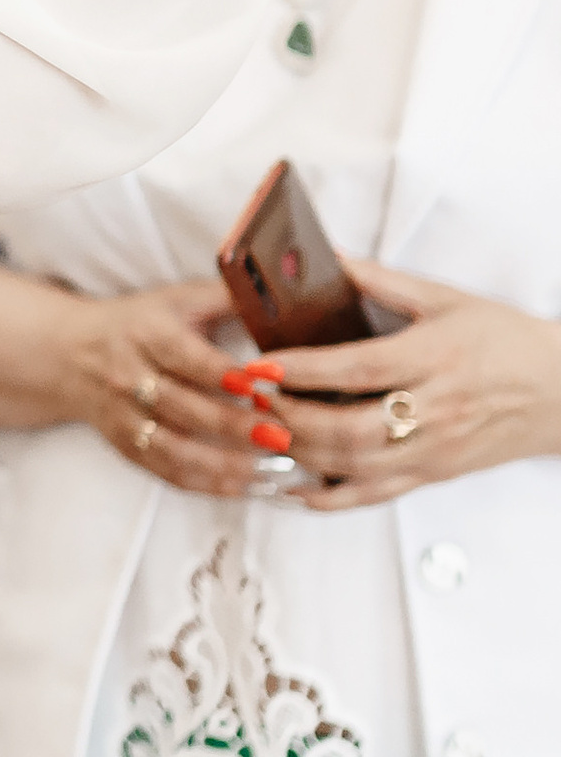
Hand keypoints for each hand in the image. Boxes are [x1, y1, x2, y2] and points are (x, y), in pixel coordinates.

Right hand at [53, 279, 269, 498]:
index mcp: (146, 332)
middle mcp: (128, 374)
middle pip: (182, 406)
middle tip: (281, 435)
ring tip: (270, 471)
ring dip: (222, 463)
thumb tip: (282, 294)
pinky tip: (243, 486)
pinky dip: (204, 484)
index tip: (265, 386)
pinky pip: (164, 470)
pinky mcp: (124, 444)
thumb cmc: (140, 323)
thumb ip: (227, 297)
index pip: (186, 356)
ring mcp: (123, 414)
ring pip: (172, 447)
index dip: (224, 373)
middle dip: (233, 424)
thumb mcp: (177, 298)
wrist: (70, 352)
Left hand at [255, 261, 560, 508]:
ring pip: (357, 466)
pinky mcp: (436, 474)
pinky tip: (296, 488)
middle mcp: (436, 410)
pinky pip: (377, 495)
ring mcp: (436, 449)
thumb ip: (381, 281)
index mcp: (435, 358)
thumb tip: (327, 259)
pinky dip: (332, 497)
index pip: (359, 368)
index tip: (260, 365)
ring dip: (301, 454)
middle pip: (351, 427)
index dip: (304, 369)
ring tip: (261, 433)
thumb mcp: (447, 300)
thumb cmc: (505, 340)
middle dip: (291, 418)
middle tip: (251, 401)